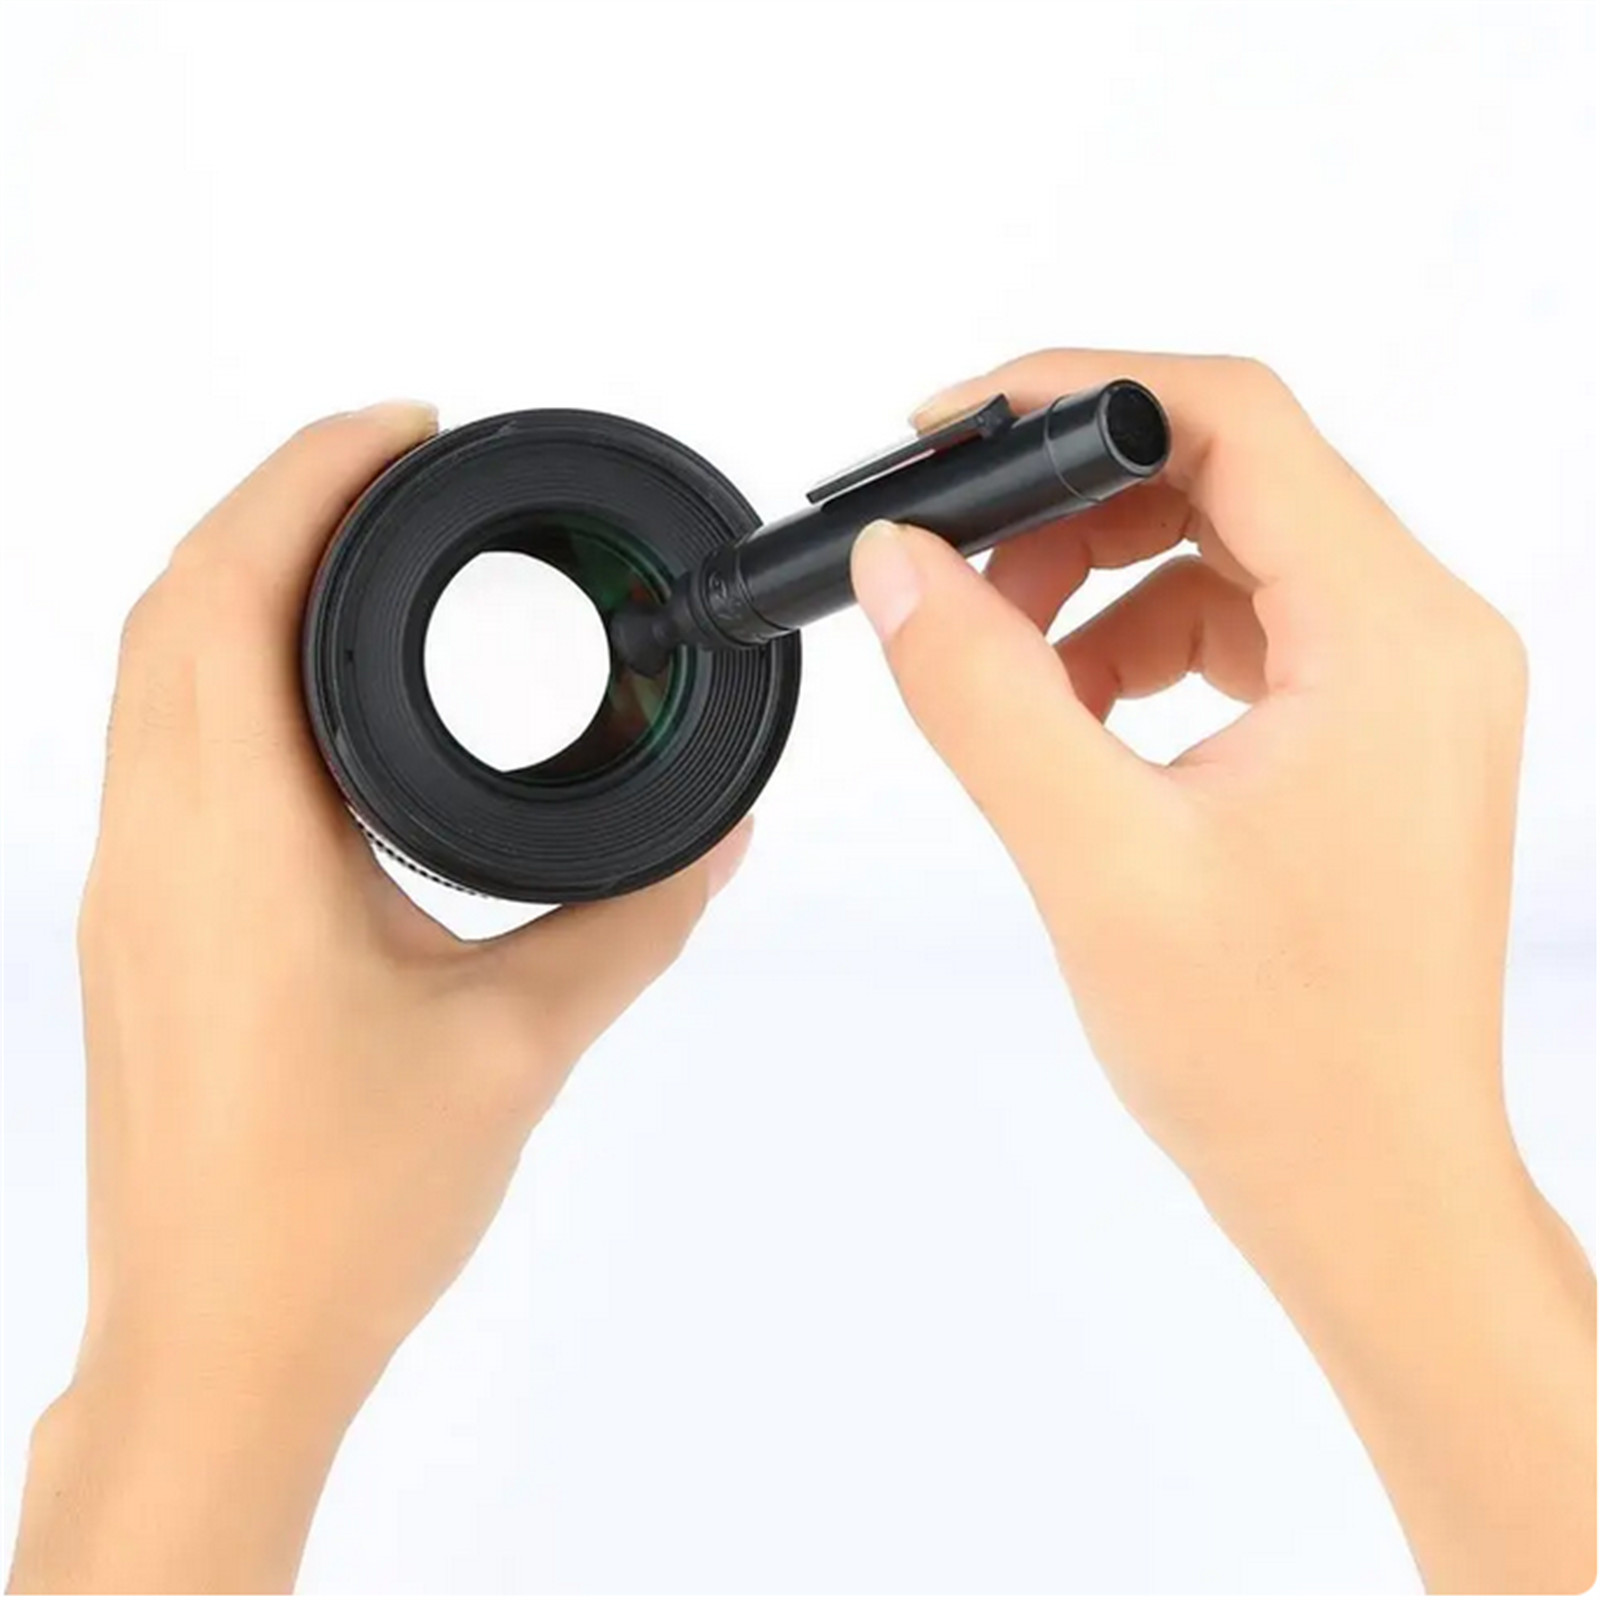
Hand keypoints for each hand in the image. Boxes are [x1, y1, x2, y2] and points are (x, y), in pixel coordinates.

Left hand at [10, 404, 749, 1593]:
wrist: (218, 1349)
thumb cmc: (338, 1214)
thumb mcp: (522, 1044)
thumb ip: (634, 919)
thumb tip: (715, 838)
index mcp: (236, 845)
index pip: (230, 591)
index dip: (311, 478)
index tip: (405, 426)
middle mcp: (155, 846)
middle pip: (173, 604)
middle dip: (278, 502)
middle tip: (396, 469)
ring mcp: (130, 889)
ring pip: (152, 671)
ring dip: (241, 580)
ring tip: (362, 554)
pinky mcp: (138, 930)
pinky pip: (160, 744)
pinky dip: (224, 668)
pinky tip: (313, 695)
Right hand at [852, 351, 1593, 1593]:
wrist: (1371, 1189)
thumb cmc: (1277, 1062)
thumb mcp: (1096, 860)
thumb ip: (983, 694)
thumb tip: (899, 565)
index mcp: (1392, 637)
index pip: (1234, 420)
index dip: (1077, 392)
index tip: (953, 427)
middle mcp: (1423, 638)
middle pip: (1230, 475)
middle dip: (1072, 508)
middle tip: (961, 573)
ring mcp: (1404, 688)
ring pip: (1227, 552)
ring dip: (1100, 585)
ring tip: (1012, 672)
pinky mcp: (1369, 735)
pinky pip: (1240, 631)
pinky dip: (1139, 649)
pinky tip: (1075, 723)